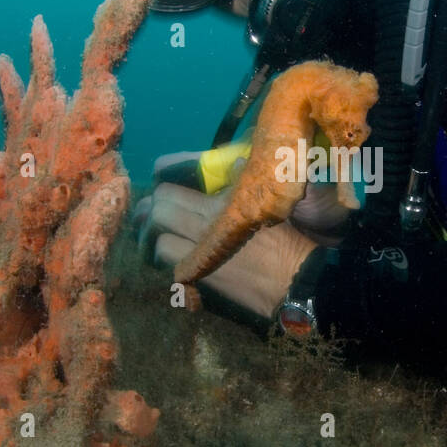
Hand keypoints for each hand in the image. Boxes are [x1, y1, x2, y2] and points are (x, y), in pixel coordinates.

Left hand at [135, 182, 318, 318]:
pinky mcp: (201, 275)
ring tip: (157, 244)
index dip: (159, 185)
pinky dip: (165, 261)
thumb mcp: (272, 206)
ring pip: (157, 237)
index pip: (171, 186)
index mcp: (222, 203)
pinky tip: (173, 263)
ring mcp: (201, 250)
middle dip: (150, 213)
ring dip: (153, 239)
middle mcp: (206, 221)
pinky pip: (168, 262)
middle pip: (159, 208)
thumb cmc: (292, 241)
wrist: (296, 282)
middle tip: (152, 220)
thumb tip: (236, 164)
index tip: (158, 192)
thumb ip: (249, 184)